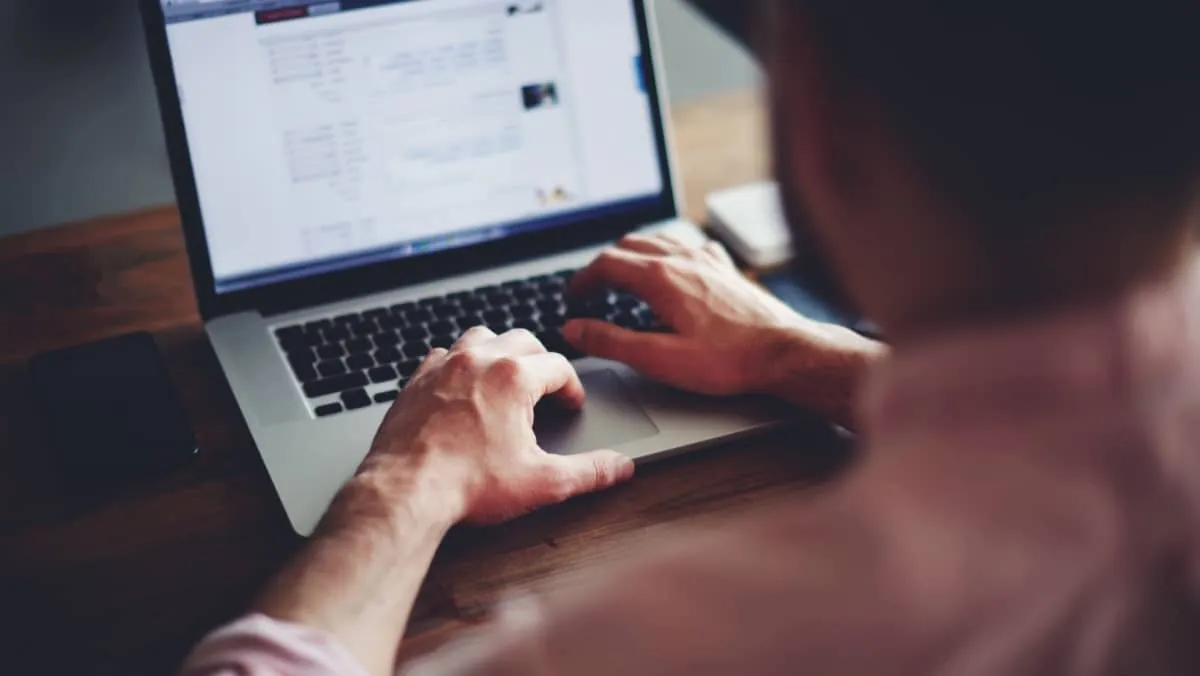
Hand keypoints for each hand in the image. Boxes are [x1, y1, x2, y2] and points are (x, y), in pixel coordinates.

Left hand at [355, 327, 634, 526]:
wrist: (405, 492)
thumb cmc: (468, 484)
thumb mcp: (542, 481)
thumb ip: (588, 471)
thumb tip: (620, 467)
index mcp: (514, 377)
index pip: (558, 366)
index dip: (572, 387)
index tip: (571, 405)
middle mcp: (478, 360)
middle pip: (523, 340)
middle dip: (540, 361)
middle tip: (546, 388)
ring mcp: (443, 366)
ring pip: (481, 337)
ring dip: (499, 351)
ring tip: (506, 377)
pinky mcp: (415, 381)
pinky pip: (442, 354)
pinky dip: (458, 363)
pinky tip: (461, 386)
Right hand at [565, 234, 882, 425]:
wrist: (784, 352)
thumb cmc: (727, 359)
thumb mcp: (659, 358)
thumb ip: (611, 341)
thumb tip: (575, 329)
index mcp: (660, 278)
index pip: (605, 264)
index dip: (582, 280)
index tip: (572, 297)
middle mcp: (682, 258)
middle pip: (628, 246)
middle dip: (603, 266)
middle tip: (591, 290)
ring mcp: (706, 259)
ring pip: (657, 240)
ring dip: (632, 254)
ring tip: (622, 276)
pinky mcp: (726, 268)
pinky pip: (688, 245)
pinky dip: (668, 252)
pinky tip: (673, 267)